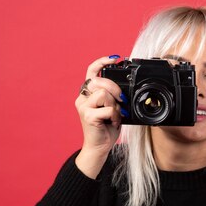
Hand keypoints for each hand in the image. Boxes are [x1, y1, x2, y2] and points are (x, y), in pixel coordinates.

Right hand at [74, 55, 123, 177]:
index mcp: (87, 93)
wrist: (100, 147)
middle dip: (115, 88)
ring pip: (103, 94)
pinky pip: (107, 108)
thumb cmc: (106, 128)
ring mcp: (83, 107)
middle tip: (122, 101)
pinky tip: (114, 122)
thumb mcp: (111, 108)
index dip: (102, 62)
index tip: (115, 59)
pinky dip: (115, 115)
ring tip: (116, 115)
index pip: (92, 71)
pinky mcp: (88, 116)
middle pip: (99, 81)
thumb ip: (112, 96)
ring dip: (115, 105)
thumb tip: (123, 88)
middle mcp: (82, 98)